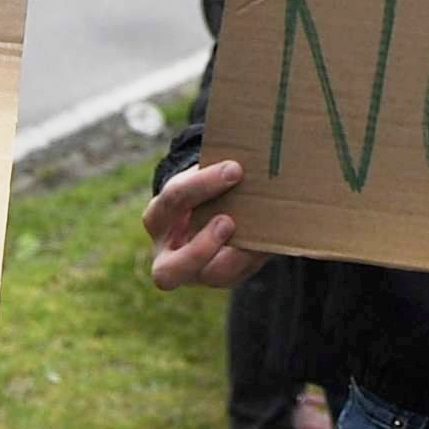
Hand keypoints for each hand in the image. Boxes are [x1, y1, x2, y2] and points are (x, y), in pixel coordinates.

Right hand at [145, 159, 265, 288]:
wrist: (206, 211)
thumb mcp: (201, 177)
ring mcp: (194, 272)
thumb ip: (217, 171)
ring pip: (208, 277)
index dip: (203, 184)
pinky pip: (238, 274)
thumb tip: (253, 150)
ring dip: (236, 256)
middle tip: (227, 222)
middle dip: (199, 249)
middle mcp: (167, 254)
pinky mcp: (222, 277)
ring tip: (256, 232)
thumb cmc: (203, 188)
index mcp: (158, 217)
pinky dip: (256, 255)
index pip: (174, 199)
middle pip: (167, 272)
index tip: (234, 169)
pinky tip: (271, 236)